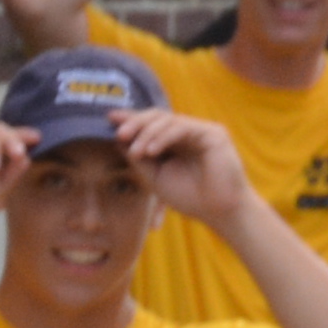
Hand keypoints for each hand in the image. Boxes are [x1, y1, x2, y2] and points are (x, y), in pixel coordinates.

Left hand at [125, 106, 254, 227]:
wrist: (218, 211)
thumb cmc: (190, 197)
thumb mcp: (155, 177)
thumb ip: (139, 159)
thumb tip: (118, 139)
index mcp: (175, 141)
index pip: (151, 124)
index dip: (131, 119)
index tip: (109, 118)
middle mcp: (188, 132)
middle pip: (158, 116)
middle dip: (136, 122)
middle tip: (120, 134)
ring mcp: (201, 131)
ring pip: (168, 120)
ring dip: (147, 133)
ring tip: (136, 152)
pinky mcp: (213, 134)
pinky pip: (183, 128)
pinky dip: (164, 137)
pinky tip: (151, 151)